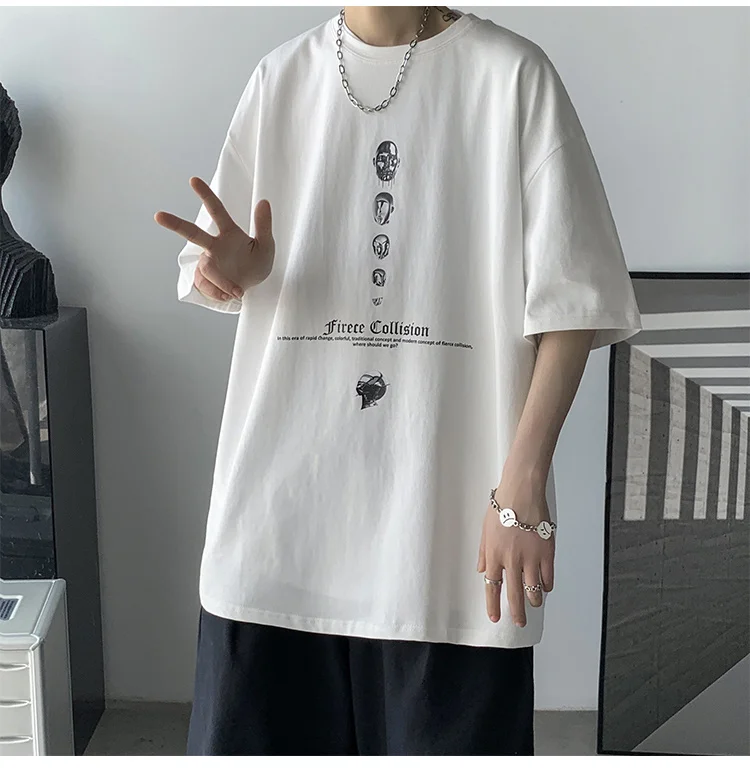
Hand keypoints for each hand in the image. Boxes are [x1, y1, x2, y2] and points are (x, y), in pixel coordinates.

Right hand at [154, 177, 274, 301]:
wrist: (254, 287)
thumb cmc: (259, 261)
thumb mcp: (267, 245)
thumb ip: (264, 225)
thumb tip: (264, 201)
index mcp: (229, 233)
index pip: (216, 211)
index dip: (205, 195)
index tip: (193, 180)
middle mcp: (214, 245)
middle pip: (192, 233)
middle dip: (175, 224)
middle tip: (158, 215)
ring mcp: (207, 262)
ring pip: (206, 269)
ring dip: (222, 283)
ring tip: (237, 291)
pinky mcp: (203, 278)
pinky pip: (205, 286)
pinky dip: (218, 293)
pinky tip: (229, 294)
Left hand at [477, 470, 554, 626]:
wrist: (522, 491)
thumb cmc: (502, 506)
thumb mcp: (485, 529)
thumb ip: (484, 552)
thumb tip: (482, 570)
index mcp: (494, 554)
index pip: (492, 587)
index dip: (493, 605)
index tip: (494, 617)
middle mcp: (512, 560)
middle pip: (514, 595)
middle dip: (517, 613)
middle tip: (519, 622)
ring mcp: (531, 557)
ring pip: (534, 590)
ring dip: (533, 601)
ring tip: (533, 604)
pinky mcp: (547, 552)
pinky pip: (548, 577)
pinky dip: (546, 586)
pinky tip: (544, 588)